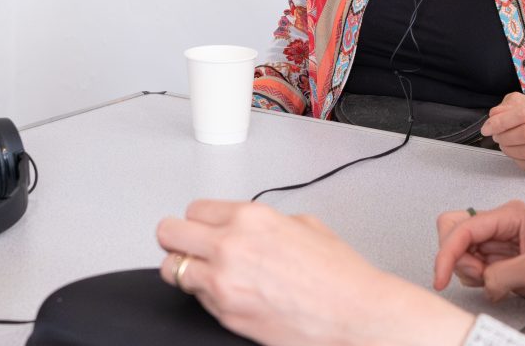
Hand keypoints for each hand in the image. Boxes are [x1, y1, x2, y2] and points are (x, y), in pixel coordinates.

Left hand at [157, 200, 474, 345]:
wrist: (356, 316)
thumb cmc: (339, 276)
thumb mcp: (303, 225)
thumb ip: (263, 221)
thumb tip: (246, 225)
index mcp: (250, 218)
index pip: (194, 209)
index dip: (200, 219)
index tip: (204, 227)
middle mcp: (230, 246)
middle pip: (168, 233)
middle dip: (177, 238)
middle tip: (187, 245)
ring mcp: (223, 283)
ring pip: (172, 269)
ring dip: (185, 269)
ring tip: (204, 272)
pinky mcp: (225, 315)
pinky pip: (197, 299)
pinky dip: (206, 295)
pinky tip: (230, 292)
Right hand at [433, 200, 524, 312]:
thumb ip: (503, 274)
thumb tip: (481, 282)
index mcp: (509, 215)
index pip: (462, 228)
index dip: (447, 253)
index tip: (441, 277)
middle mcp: (501, 226)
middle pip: (454, 233)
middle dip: (457, 259)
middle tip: (478, 276)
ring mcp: (501, 244)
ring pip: (463, 253)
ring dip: (470, 272)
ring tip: (497, 282)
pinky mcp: (504, 262)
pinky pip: (477, 268)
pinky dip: (480, 280)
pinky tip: (501, 286)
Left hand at [480, 92, 524, 172]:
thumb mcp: (523, 102)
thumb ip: (507, 106)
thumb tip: (495, 115)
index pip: (524, 113)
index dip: (501, 122)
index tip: (487, 128)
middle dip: (505, 137)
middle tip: (497, 137)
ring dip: (510, 150)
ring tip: (505, 144)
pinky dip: (519, 161)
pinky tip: (516, 154)